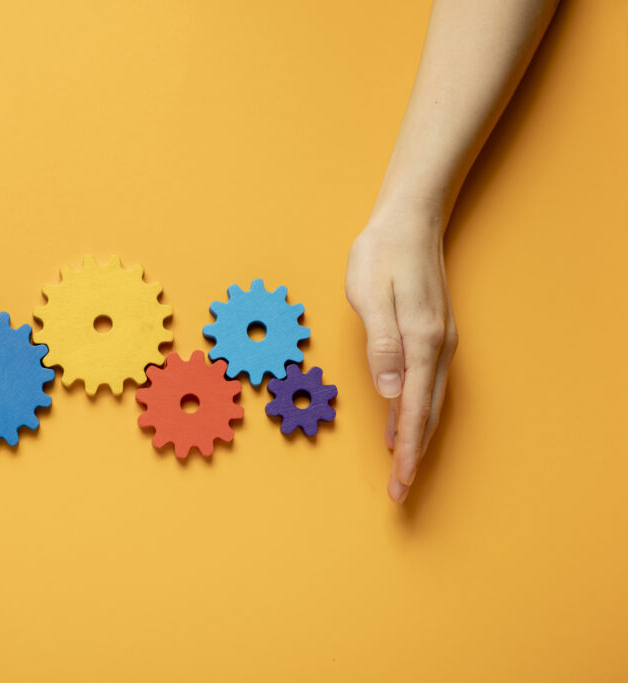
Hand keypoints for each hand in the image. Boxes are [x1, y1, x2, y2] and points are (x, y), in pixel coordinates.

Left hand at [345, 202, 457, 502]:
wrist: (408, 221)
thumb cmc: (382, 254)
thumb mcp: (371, 295)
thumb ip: (381, 345)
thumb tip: (390, 392)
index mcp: (420, 342)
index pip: (414, 409)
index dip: (408, 450)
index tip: (401, 482)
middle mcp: (436, 348)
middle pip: (427, 414)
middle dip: (414, 456)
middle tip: (399, 491)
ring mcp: (438, 342)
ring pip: (429, 402)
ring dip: (416, 437)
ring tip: (402, 469)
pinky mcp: (431, 336)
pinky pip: (426, 385)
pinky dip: (416, 412)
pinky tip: (403, 424)